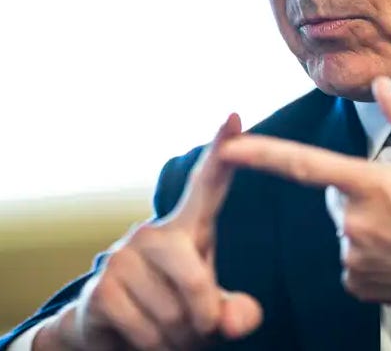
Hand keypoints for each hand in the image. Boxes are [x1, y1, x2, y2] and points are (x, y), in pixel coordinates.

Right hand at [37, 114, 262, 350]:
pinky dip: (155, 347)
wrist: (111, 326)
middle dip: (201, 317)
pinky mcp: (102, 285)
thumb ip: (234, 310)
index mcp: (190, 223)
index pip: (210, 181)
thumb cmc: (173, 304)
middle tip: (194, 326)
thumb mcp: (210, 304)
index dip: (223, 148)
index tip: (235, 115)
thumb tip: (236, 321)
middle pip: (197, 278)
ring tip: (166, 328)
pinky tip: (146, 337)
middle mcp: (155, 230)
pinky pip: (147, 330)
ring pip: (173, 312)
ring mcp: (125, 254)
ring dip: (177, 336)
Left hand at [220, 77, 390, 349]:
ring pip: (343, 222)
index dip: (262, 153)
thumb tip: (381, 84)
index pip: (305, 164)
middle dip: (356, 187)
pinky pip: (350, 252)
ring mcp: (356, 258)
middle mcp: (356, 224)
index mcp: (374, 186)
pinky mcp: (359, 283)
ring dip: (364, 218)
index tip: (229, 146)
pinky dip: (368, 246)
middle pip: (332, 192)